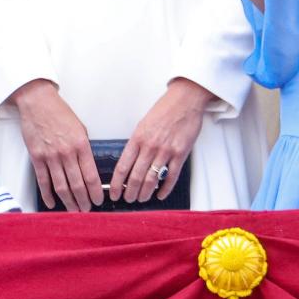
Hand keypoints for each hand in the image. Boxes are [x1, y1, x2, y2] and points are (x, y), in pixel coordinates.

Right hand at [11, 79, 102, 211]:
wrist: (38, 102)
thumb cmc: (60, 113)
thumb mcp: (80, 128)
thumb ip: (84, 149)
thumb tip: (88, 168)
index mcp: (81, 144)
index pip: (91, 175)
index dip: (95, 192)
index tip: (98, 201)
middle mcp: (67, 152)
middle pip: (77, 185)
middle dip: (83, 201)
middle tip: (87, 211)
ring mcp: (50, 156)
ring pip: (61, 187)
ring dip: (69, 202)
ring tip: (74, 210)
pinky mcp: (37, 157)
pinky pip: (43, 181)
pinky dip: (48, 195)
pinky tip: (53, 203)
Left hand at [109, 78, 213, 203]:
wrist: (185, 100)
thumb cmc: (164, 109)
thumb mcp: (143, 123)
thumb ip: (137, 142)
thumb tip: (130, 161)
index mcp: (138, 137)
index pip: (122, 166)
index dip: (116, 184)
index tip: (114, 193)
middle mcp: (150, 146)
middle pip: (135, 177)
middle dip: (130, 192)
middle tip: (128, 199)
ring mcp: (166, 151)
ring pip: (152, 180)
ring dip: (145, 193)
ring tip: (141, 198)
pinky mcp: (180, 154)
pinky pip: (171, 177)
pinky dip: (165, 189)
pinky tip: (160, 194)